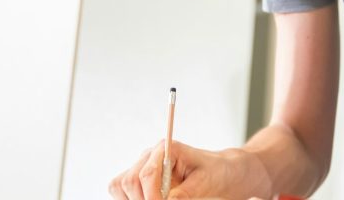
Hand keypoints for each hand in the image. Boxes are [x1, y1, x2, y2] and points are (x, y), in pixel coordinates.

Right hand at [108, 139, 271, 199]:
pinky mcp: (141, 181)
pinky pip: (122, 191)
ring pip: (120, 186)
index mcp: (167, 149)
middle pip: (129, 181)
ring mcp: (143, 167)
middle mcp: (150, 156)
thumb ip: (184, 193)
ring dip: (133, 199)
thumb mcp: (206, 182)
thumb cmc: (218, 172)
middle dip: (142, 199)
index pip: (147, 173)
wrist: (223, 173)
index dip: (150, 196)